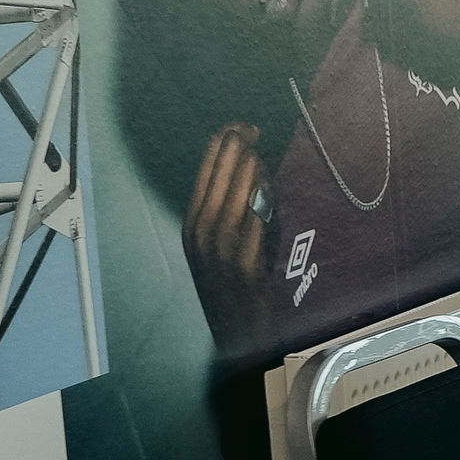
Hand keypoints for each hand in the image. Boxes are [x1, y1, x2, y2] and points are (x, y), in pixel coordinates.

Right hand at [184, 122, 269, 307]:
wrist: (239, 333)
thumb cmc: (235, 286)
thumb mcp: (220, 245)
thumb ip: (230, 211)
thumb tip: (250, 171)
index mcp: (192, 226)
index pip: (202, 175)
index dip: (219, 145)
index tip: (237, 125)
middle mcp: (201, 233)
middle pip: (215, 178)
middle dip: (233, 146)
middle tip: (250, 126)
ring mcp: (220, 248)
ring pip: (233, 193)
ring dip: (247, 166)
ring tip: (258, 146)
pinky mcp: (242, 262)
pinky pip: (252, 218)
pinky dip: (259, 195)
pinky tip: (267, 179)